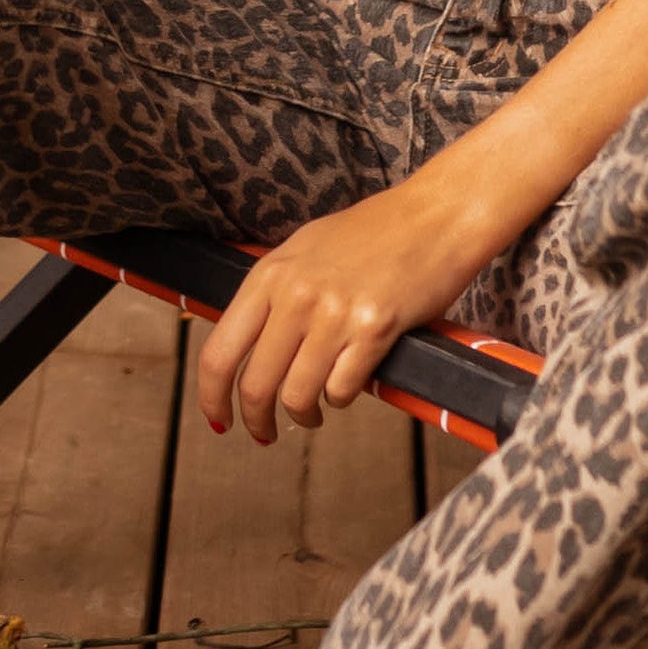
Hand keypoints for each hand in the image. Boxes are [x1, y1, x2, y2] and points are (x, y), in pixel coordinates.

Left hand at [197, 170, 493, 446]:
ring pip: (298, 395)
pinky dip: (340, 398)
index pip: (219, 352)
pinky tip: (347, 385)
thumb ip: (274, 292)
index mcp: (269, 275)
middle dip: (256, 421)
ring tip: (311, 415)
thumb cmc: (373, 231)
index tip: (218, 419)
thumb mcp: (304, 250)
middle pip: (256, 386)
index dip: (211, 397)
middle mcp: (296, 296)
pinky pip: (342, 389)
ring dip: (302, 416)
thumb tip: (246, 340)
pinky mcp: (375, 329)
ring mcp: (335, 313)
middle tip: (264, 433)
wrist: (436, 215)